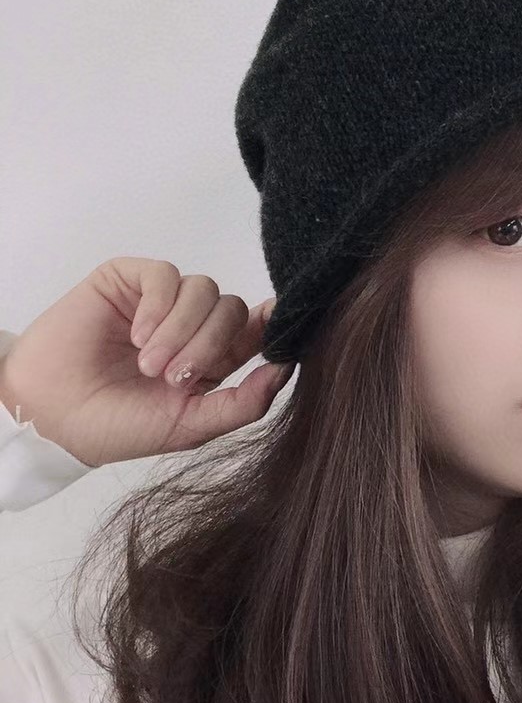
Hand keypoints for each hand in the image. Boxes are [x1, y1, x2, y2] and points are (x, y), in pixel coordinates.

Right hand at [0, 257, 293, 467]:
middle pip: (233, 309)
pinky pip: (165, 275)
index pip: (256, 330)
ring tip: (149, 365)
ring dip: (182, 331)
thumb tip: (287, 369)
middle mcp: (192, 326)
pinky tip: (139, 336)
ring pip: (205, 290)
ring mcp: (161, 301)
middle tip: (174, 378)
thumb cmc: (118, 427)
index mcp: (212, 358)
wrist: (53, 418)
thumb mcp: (191, 426)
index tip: (276, 328)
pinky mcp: (129, 281)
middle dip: (210, 345)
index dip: (270, 326)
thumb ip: (244, 403)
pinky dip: (160, 306)